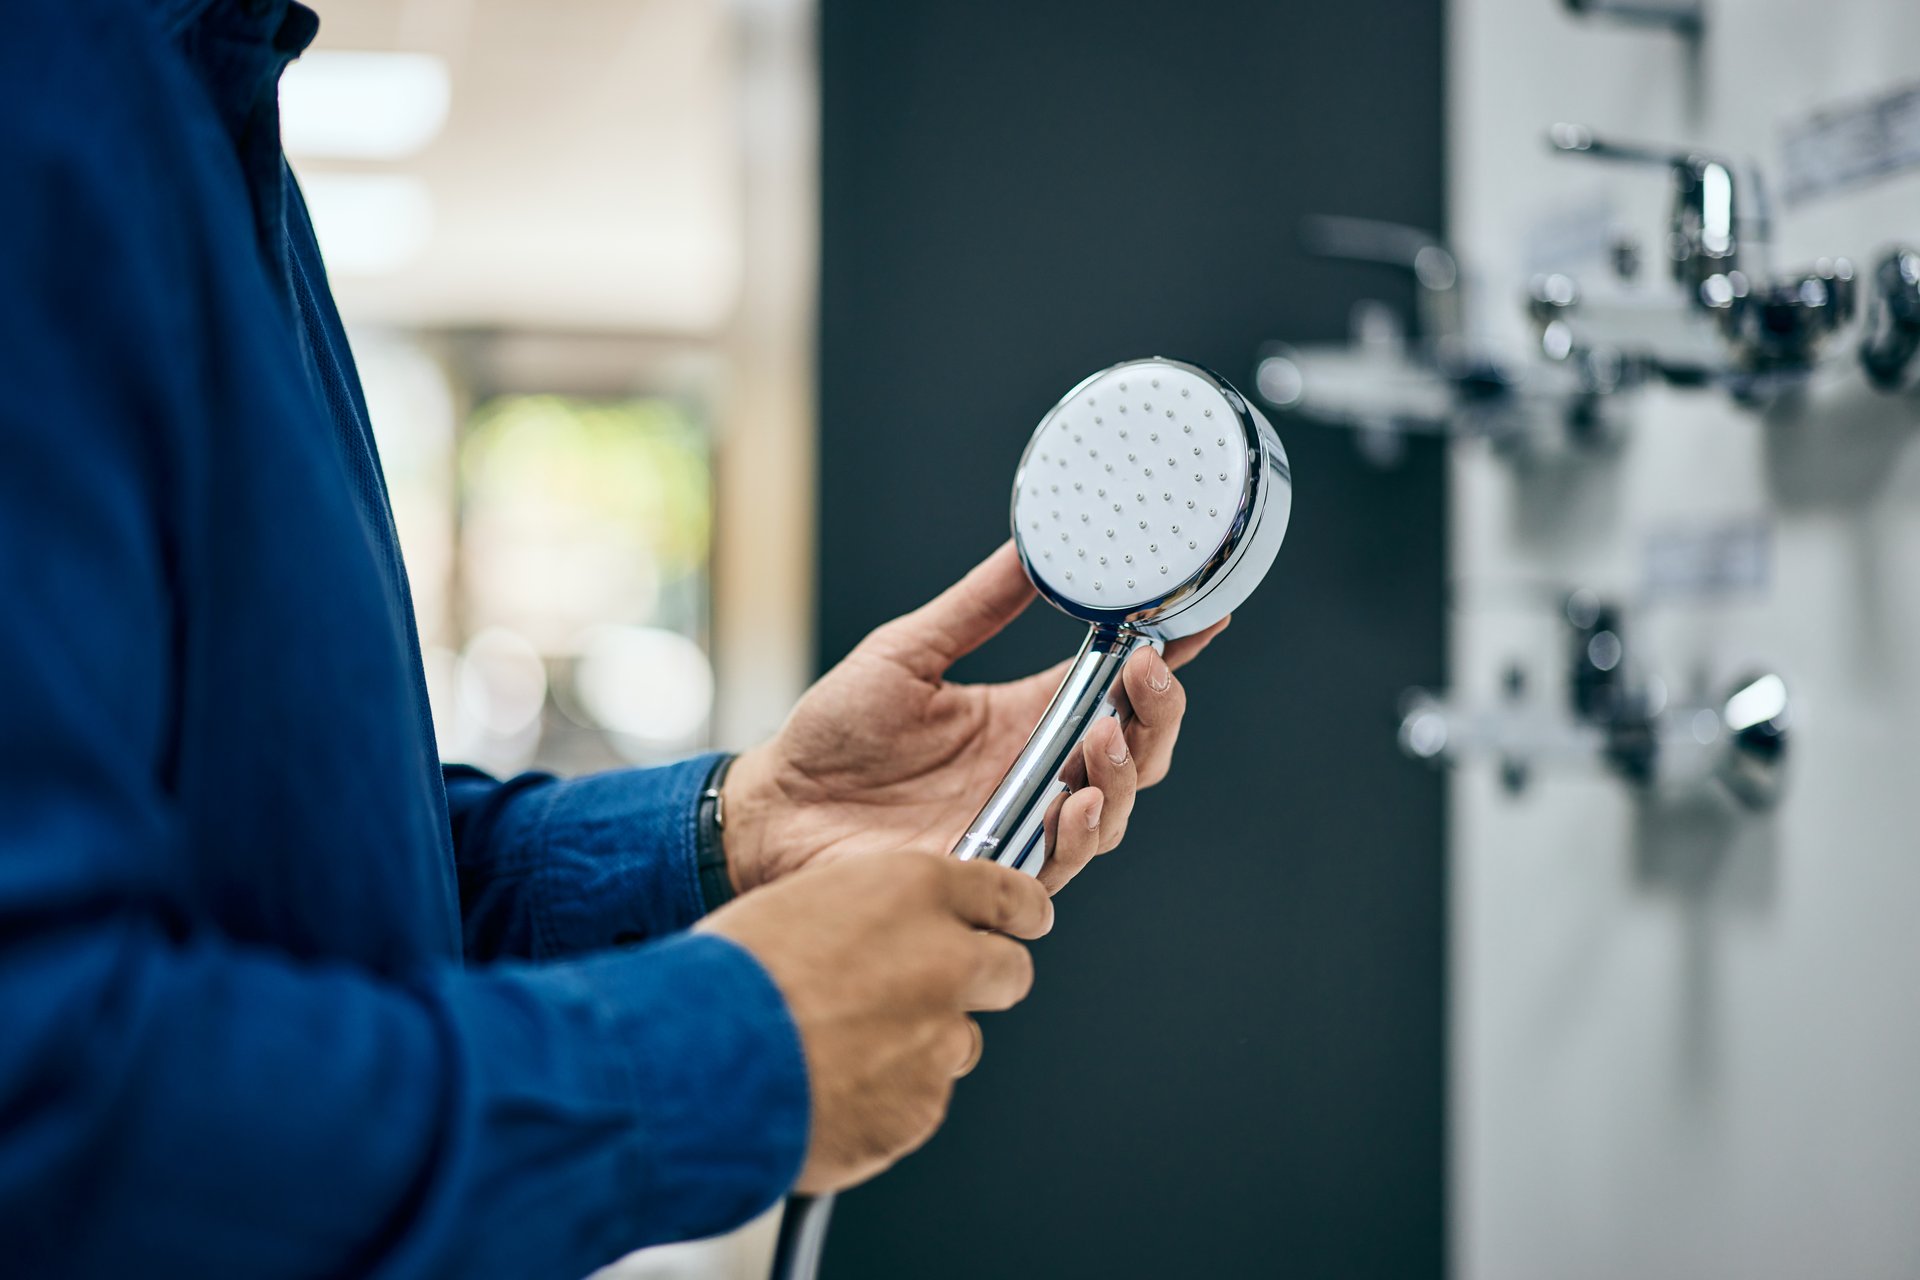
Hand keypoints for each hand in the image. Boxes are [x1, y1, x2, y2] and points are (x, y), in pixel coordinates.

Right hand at [699, 851, 1051, 1193]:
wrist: (698, 1066)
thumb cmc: (730, 978)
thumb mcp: (804, 904)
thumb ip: (870, 916)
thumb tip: (891, 935)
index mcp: (912, 892)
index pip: (1007, 893)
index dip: (1018, 909)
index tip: (1023, 920)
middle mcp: (943, 959)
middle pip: (1010, 971)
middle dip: (983, 980)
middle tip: (934, 992)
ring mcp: (938, 1039)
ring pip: (960, 1042)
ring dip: (922, 1045)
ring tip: (843, 1048)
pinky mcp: (922, 1107)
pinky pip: (920, 1100)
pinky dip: (887, 1099)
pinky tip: (830, 1087)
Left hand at [722, 543, 1225, 894]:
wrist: (773, 807)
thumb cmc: (832, 732)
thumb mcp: (907, 652)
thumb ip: (975, 607)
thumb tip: (1029, 545)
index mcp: (1024, 718)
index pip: (1114, 689)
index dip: (1165, 659)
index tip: (1201, 619)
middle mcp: (1034, 775)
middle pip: (1134, 755)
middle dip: (1157, 716)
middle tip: (1148, 675)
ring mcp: (1017, 828)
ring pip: (1109, 812)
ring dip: (1123, 774)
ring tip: (1107, 735)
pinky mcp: (989, 877)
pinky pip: (1056, 866)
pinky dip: (1077, 835)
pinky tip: (1072, 803)